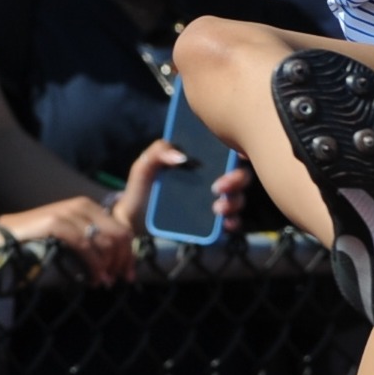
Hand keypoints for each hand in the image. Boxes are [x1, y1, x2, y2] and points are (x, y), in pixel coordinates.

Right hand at [0, 196, 136, 280]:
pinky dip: (92, 264)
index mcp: (88, 208)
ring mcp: (68, 211)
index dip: (129, 255)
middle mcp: (81, 205)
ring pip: (105, 241)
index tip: (127, 277)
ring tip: (101, 283)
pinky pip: (84, 244)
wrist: (2, 240)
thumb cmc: (38, 244)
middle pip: (119, 235)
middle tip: (114, 281)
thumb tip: (117, 265)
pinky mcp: (55, 221)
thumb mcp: (70, 240)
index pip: (123, 229)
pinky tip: (91, 279)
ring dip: (107, 266)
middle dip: (121, 261)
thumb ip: (92, 244)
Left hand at [108, 140, 253, 237]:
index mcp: (201, 161)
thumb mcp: (145, 165)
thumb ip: (158, 151)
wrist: (133, 220)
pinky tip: (224, 223)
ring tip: (217, 208)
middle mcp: (214, 179)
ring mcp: (215, 201)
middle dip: (237, 179)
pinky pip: (231, 222)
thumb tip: (181, 157)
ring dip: (234, 202)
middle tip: (219, 188)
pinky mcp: (212, 223)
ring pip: (238, 198)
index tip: (237, 156)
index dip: (239, 152)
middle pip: (240, 175)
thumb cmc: (141, 187)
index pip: (229, 152)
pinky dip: (233, 222)